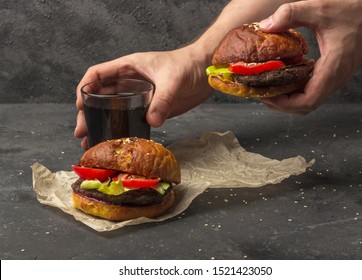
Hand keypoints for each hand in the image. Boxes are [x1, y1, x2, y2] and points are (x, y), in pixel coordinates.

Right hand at [74, 46, 211, 148]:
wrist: (205, 71)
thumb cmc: (188, 65)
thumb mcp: (172, 80)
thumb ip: (162, 100)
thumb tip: (151, 121)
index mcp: (128, 67)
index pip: (97, 75)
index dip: (85, 88)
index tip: (80, 105)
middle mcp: (130, 81)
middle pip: (101, 96)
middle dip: (89, 113)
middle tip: (82, 131)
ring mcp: (139, 95)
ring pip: (113, 109)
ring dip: (102, 123)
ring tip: (92, 140)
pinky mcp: (150, 107)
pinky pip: (131, 117)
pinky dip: (122, 128)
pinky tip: (116, 139)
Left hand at [258, 0, 361, 114]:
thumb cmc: (356, 8)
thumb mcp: (320, 8)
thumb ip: (290, 14)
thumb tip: (265, 26)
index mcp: (334, 69)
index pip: (307, 101)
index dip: (284, 104)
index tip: (265, 95)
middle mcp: (336, 78)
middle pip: (305, 106)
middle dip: (281, 103)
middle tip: (261, 92)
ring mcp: (336, 77)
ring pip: (309, 100)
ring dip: (288, 98)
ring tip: (268, 87)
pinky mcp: (335, 73)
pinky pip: (314, 89)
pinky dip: (296, 89)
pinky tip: (284, 77)